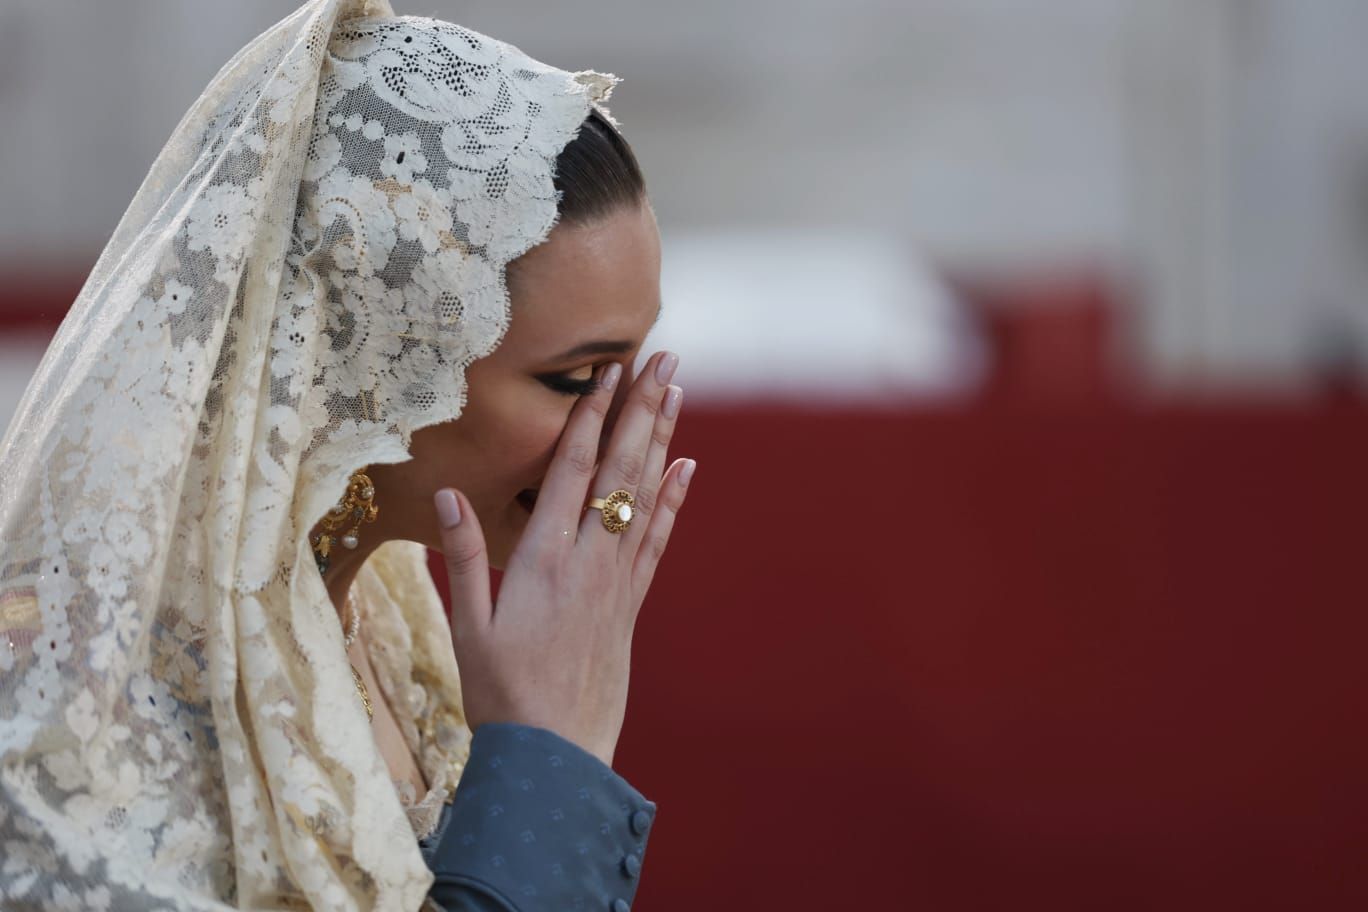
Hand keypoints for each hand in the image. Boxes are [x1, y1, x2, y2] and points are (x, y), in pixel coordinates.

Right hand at [433, 351, 694, 766]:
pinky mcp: (631, 604)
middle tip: (663, 358)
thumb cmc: (500, 693)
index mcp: (543, 559)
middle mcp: (589, 560)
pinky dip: (673, 499)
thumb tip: (446, 490)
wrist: (556, 754)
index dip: (592, 417)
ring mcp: (616, 581)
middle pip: (620, 470)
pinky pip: (658, 539)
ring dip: (662, 439)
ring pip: (645, 495)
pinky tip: (686, 467)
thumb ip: (461, 554)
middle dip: (641, 410)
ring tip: (677, 391)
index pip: (573, 471)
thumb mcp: (467, 625)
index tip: (609, 371)